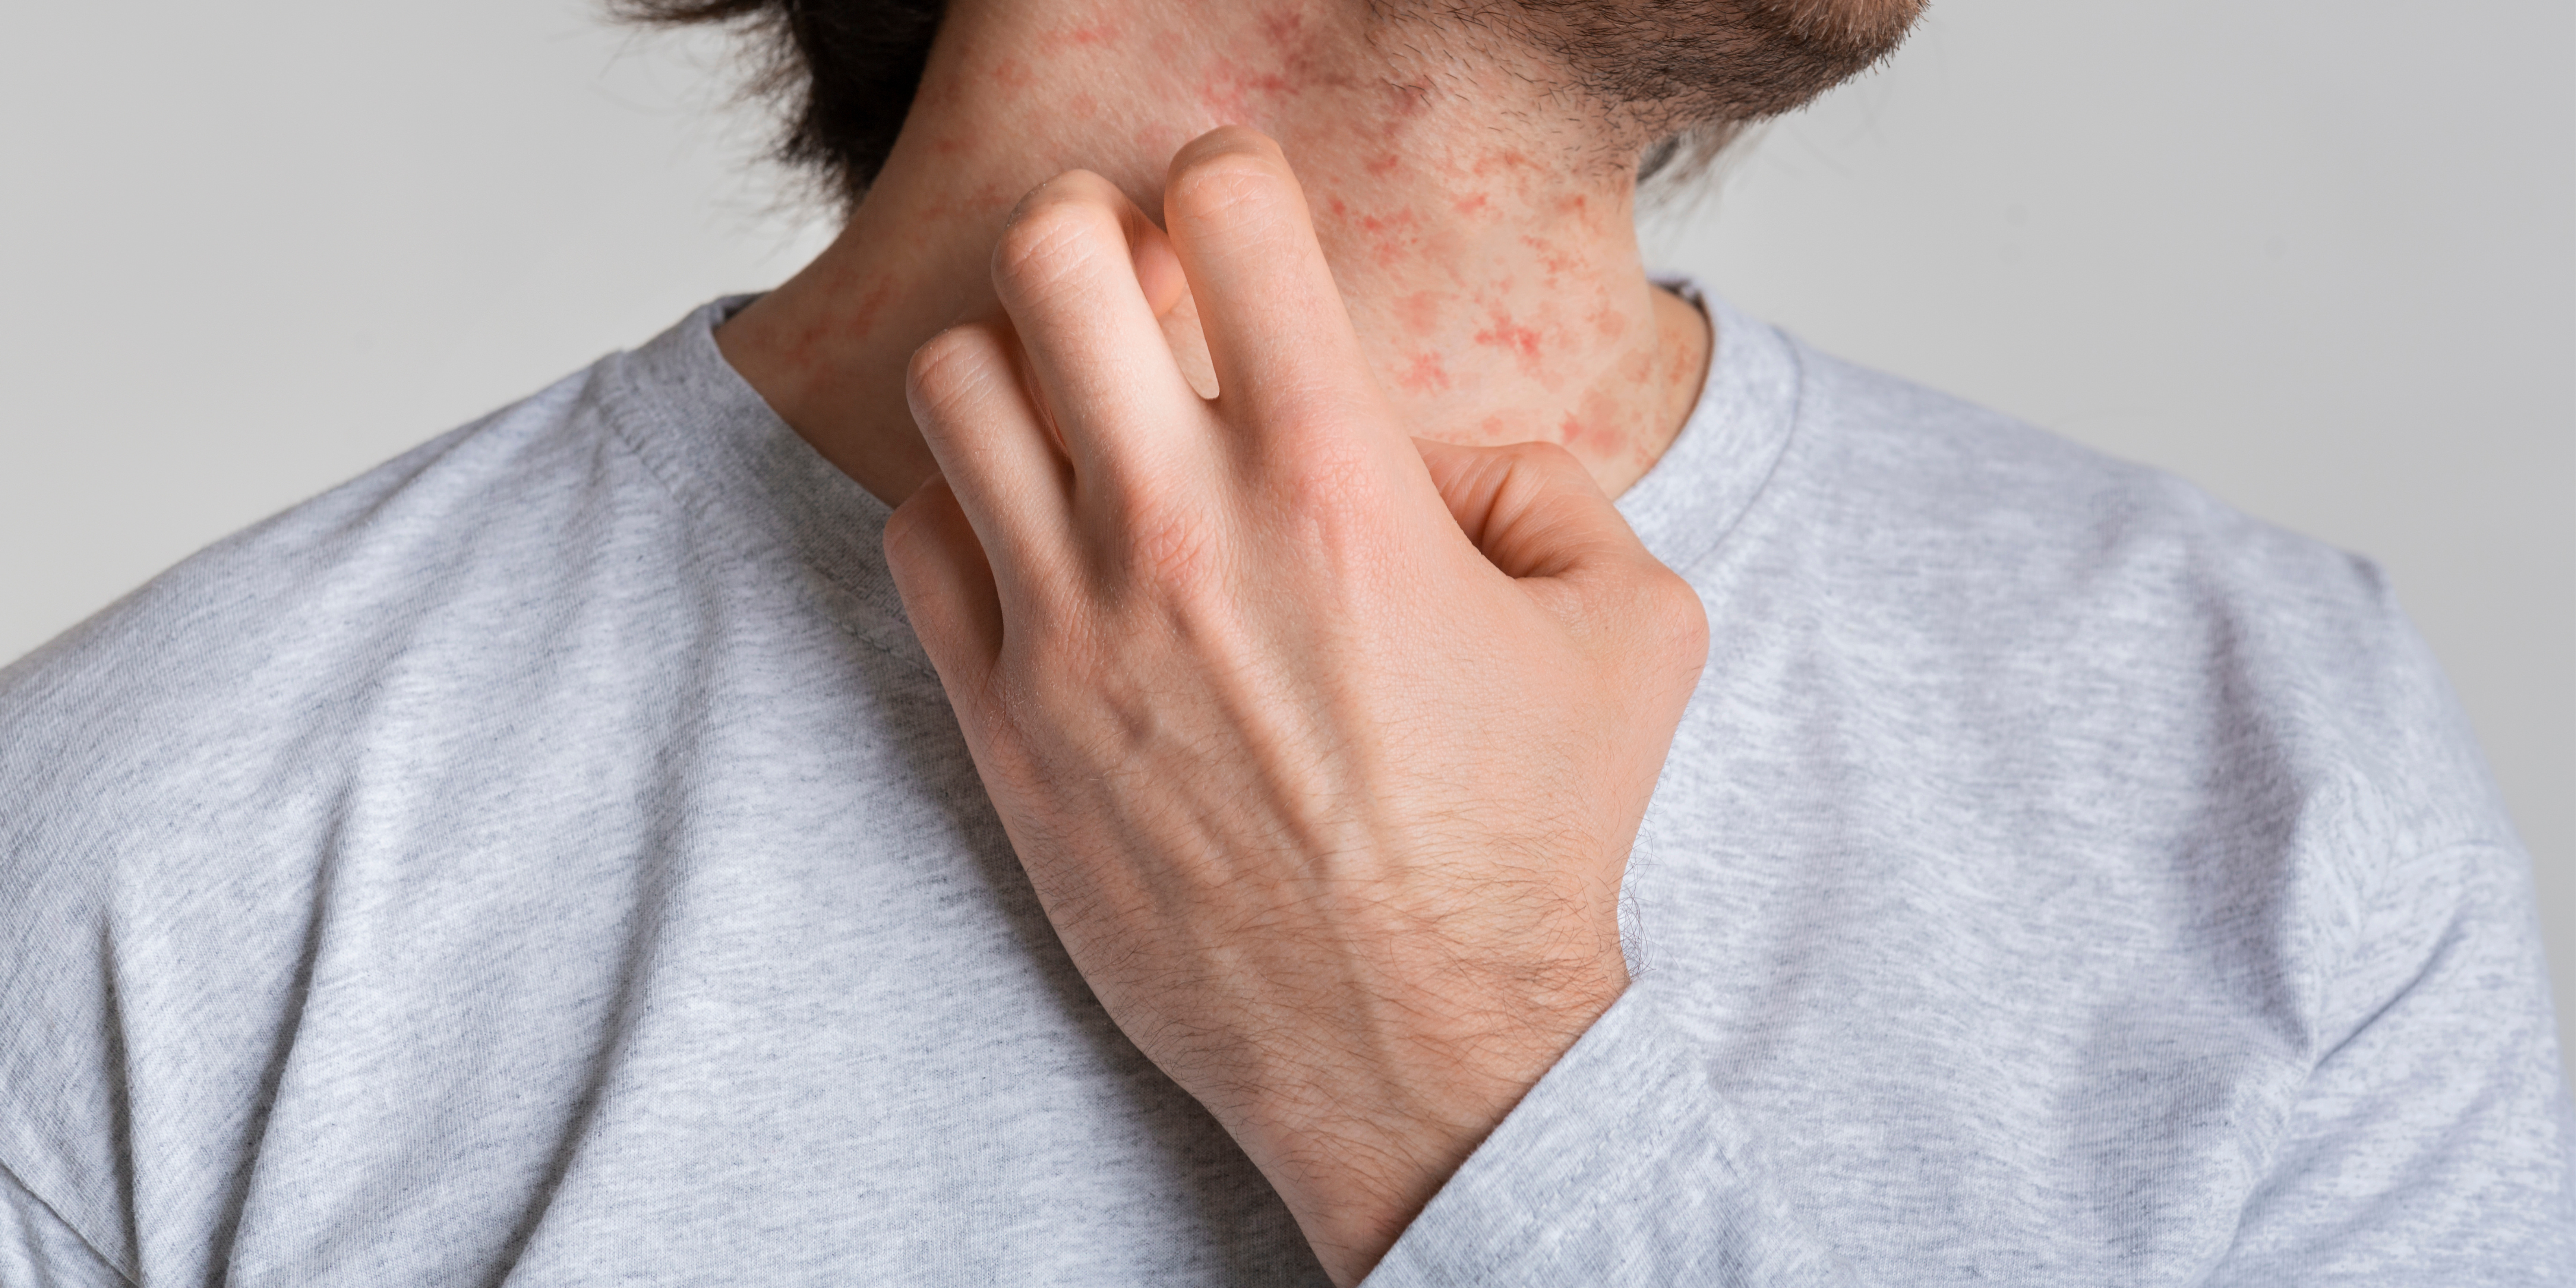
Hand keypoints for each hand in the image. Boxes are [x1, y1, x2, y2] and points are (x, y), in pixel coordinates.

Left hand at [882, 127, 1707, 1285]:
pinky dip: (964, 506)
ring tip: (1075, 408)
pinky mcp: (1007, 723)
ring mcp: (1075, 631)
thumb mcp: (1631, 627)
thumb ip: (1544, 484)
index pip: (1229, 213)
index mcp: (1340, 486)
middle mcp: (1187, 536)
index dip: (1231, 181)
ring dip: (1015, 362)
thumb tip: (1433, 450)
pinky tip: (1037, 536)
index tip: (1237, 222)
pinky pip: (919, 540)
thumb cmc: (1530, 846)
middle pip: (1050, 261)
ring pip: (956, 386)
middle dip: (1091, 231)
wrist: (1419, 1050)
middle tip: (1130, 277)